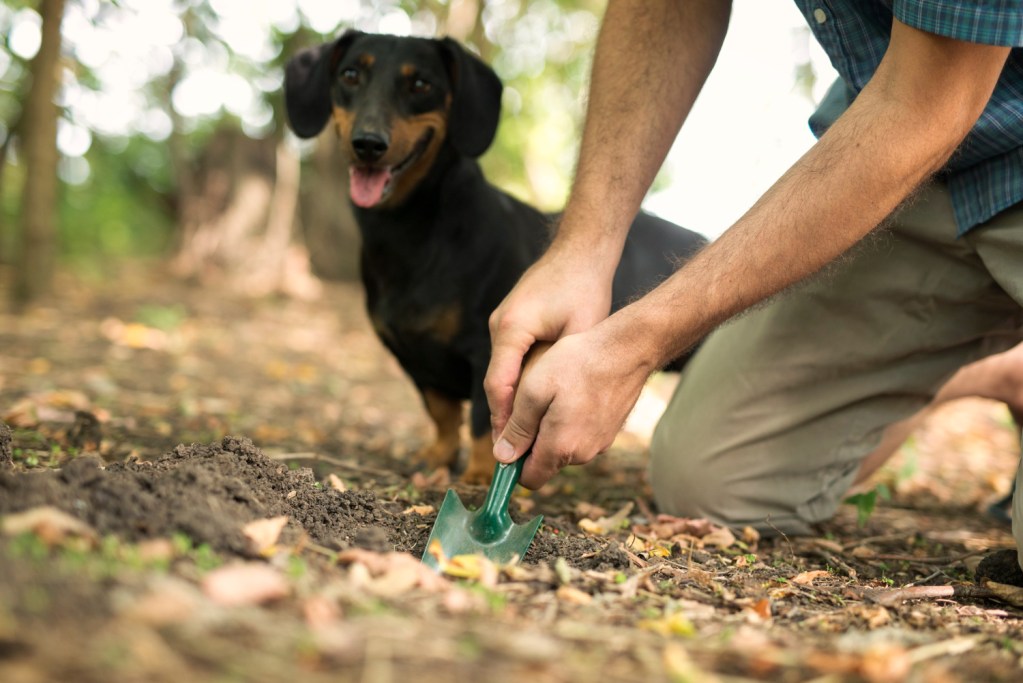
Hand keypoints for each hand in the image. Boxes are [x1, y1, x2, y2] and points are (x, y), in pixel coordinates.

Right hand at [485, 244, 613, 440]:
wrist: (580, 250)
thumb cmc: (585, 288)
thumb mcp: (580, 332)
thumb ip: (563, 369)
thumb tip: (555, 409)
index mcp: (512, 329)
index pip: (499, 385)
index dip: (504, 420)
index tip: (509, 449)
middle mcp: (500, 326)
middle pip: (497, 382)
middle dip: (507, 418)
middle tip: (516, 454)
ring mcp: (503, 323)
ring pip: (503, 372)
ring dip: (515, 402)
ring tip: (526, 436)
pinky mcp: (512, 322)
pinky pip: (511, 359)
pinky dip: (521, 382)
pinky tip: (536, 403)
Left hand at [492, 325, 651, 488]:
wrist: (627, 349)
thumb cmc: (577, 363)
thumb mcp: (534, 390)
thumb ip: (518, 428)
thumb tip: (502, 458)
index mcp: (560, 447)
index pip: (530, 479)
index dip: (513, 464)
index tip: (509, 439)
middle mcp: (583, 453)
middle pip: (546, 461)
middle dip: (533, 440)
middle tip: (533, 401)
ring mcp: (599, 443)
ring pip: (564, 446)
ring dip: (553, 428)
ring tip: (556, 392)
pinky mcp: (609, 431)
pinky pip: (581, 434)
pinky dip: (572, 420)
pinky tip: (575, 392)